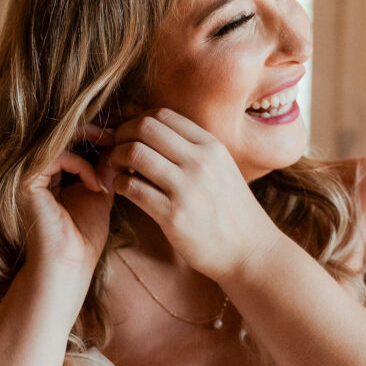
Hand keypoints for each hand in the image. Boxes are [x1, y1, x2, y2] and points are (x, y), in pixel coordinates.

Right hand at [20, 122, 114, 279]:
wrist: (70, 265)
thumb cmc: (84, 237)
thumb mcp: (100, 192)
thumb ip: (104, 167)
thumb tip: (119, 141)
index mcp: (50, 174)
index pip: (68, 139)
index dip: (93, 134)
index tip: (118, 140)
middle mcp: (35, 171)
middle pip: (61, 133)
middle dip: (92, 133)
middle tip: (116, 139)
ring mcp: (28, 175)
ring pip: (60, 141)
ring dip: (91, 153)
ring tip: (108, 175)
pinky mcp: (27, 182)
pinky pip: (58, 157)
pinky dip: (83, 167)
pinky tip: (97, 188)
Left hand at [98, 107, 279, 281]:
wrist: (250, 250)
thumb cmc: (231, 211)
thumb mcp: (221, 168)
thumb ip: (193, 150)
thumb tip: (152, 134)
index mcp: (211, 146)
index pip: (163, 114)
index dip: (137, 120)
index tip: (130, 136)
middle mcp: (200, 161)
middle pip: (144, 127)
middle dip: (121, 135)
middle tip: (116, 151)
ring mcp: (186, 188)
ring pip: (134, 153)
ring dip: (115, 159)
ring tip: (116, 170)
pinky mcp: (173, 215)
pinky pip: (132, 187)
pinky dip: (119, 185)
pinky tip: (123, 190)